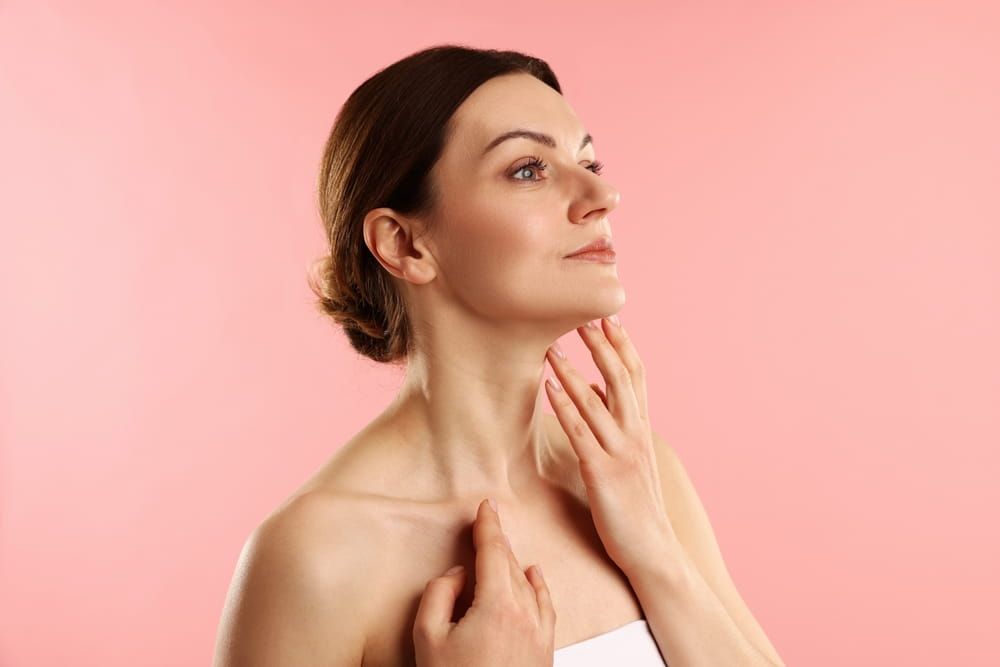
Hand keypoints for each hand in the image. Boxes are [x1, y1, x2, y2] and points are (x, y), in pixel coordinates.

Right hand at [413, 498, 555, 666]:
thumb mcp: (427, 637)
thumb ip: (439, 594)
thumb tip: (459, 574)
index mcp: (497, 604)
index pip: (493, 552)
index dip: (488, 525)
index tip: (487, 505)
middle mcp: (525, 614)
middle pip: (511, 564)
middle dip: (497, 541)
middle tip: (488, 521)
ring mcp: (539, 633)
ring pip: (528, 583)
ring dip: (512, 562)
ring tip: (500, 548)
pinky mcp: (544, 651)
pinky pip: (545, 605)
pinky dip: (538, 585)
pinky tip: (533, 575)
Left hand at [544, 316, 677, 574]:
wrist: (653, 551)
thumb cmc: (637, 505)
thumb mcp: (630, 458)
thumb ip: (615, 421)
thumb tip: (594, 387)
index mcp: (641, 429)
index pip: (635, 376)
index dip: (622, 345)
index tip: (608, 317)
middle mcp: (635, 434)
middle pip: (620, 379)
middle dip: (601, 346)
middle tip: (581, 316)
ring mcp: (620, 453)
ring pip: (597, 402)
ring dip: (573, 370)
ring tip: (554, 345)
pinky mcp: (602, 474)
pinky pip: (581, 433)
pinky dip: (565, 406)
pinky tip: (549, 387)